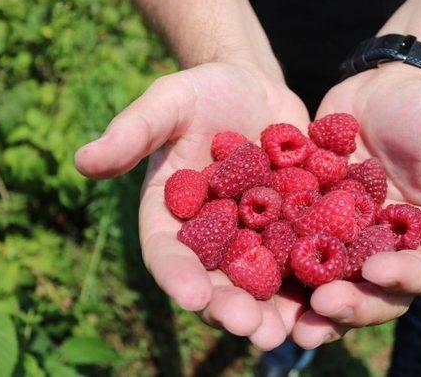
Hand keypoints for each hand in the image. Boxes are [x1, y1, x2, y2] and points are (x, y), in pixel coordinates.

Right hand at [74, 61, 309, 349]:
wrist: (254, 88)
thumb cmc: (202, 92)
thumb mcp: (168, 104)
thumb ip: (132, 132)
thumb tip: (82, 159)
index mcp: (172, 218)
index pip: (167, 255)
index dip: (178, 278)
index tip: (193, 297)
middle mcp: (211, 238)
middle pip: (218, 282)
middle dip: (235, 309)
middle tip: (255, 331)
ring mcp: (255, 238)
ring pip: (264, 283)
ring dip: (278, 311)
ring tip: (297, 332)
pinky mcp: (294, 229)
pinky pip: (306, 260)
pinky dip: (318, 281)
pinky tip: (338, 297)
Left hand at [290, 63, 420, 347]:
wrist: (378, 86)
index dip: (403, 278)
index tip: (377, 272)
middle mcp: (389, 249)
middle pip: (373, 291)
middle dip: (350, 304)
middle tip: (322, 307)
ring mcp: (346, 240)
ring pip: (330, 280)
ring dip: (310, 301)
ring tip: (288, 316)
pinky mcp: (311, 224)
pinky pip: (293, 247)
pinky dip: (277, 262)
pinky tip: (254, 269)